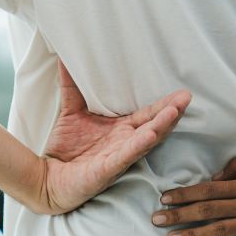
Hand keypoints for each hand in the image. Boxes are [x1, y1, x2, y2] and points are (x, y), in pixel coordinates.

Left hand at [38, 62, 190, 214]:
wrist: (48, 176)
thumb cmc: (65, 147)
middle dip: (170, 113)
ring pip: (144, 141)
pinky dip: (137, 146)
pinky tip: (149, 135)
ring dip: (159, 127)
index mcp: (120, 129)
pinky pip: (124, 157)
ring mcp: (118, 157)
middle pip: (153, 126)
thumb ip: (71, 86)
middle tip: (186, 98)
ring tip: (174, 113)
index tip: (182, 92)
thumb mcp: (70, 111)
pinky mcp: (106, 170)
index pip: (147, 114)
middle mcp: (124, 142)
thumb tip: (65, 59)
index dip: (163, 104)